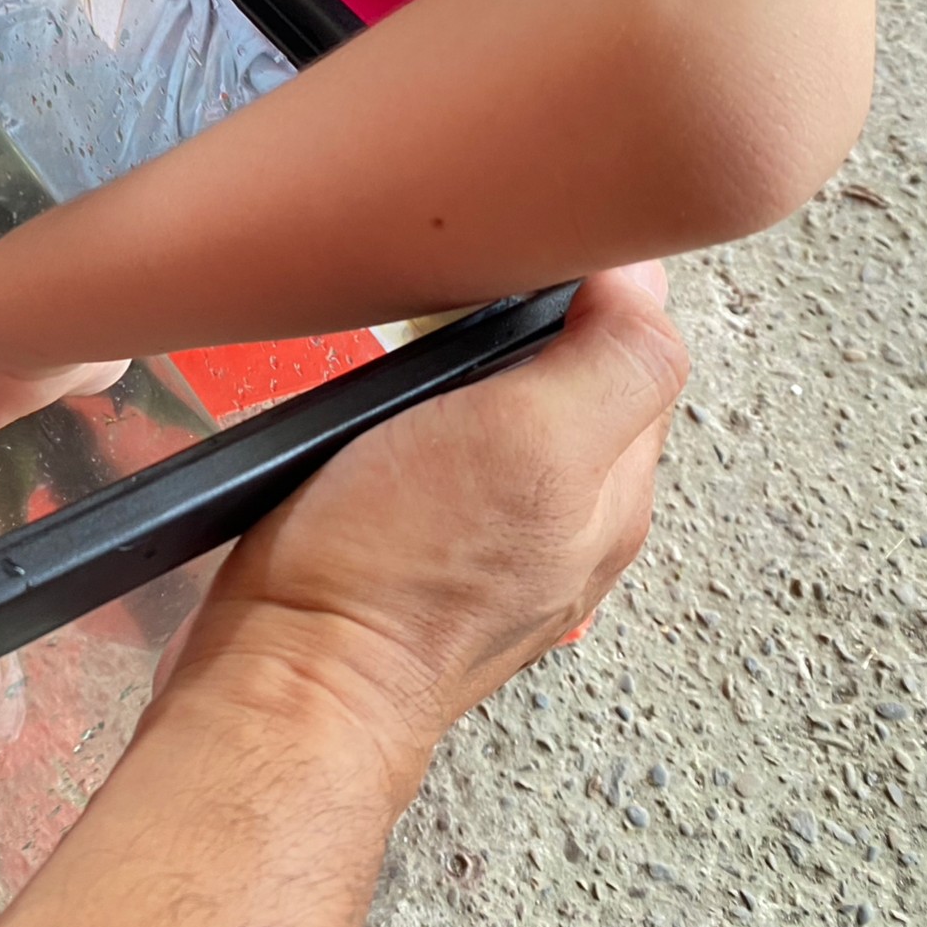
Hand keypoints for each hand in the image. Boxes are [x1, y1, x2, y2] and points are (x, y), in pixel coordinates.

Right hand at [162, 266, 685, 772]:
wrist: (286, 683)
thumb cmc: (395, 573)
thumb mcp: (529, 441)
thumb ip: (611, 360)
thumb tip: (641, 277)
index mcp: (614, 487)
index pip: (638, 341)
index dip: (590, 277)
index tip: (517, 242)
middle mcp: (567, 519)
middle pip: (568, 375)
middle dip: (522, 317)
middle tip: (454, 278)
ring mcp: (490, 541)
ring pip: (495, 412)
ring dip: (458, 364)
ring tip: (409, 331)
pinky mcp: (414, 549)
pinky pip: (432, 457)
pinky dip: (409, 415)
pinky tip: (374, 407)